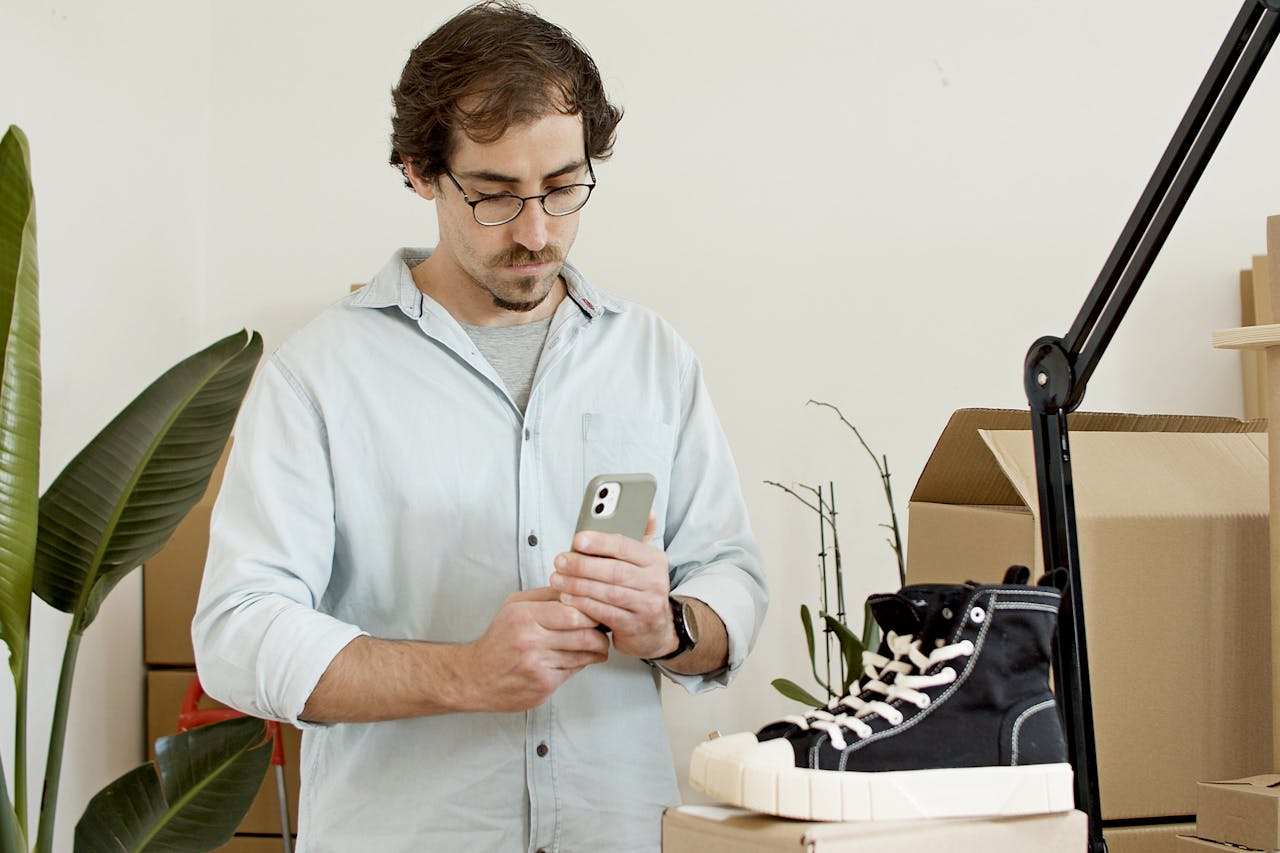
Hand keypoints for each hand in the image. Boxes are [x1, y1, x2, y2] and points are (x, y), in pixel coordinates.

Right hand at [458, 587, 609, 711]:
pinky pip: (573, 671)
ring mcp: (537, 665)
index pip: (572, 611)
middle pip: (583, 635)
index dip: (591, 612)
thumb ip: (546, 596)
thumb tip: (578, 589)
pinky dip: (580, 664)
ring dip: (596, 651)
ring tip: (596, 645)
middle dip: (600, 634)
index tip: (597, 611)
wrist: (475, 676)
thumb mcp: (515, 607)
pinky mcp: (543, 685)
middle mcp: (530, 640)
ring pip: (583, 655)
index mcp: (524, 615)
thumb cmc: (498, 640)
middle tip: (604, 630)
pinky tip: (577, 659)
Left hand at [550, 513, 678, 659]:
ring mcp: (646, 605)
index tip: (578, 539)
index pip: (626, 546)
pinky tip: (568, 598)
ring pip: (608, 592)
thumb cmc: (641, 589)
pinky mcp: (634, 625)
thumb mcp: (643, 562)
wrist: (655, 629)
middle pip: (614, 570)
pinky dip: (583, 604)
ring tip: (557, 579)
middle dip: (583, 565)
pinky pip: (604, 612)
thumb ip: (639, 537)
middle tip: (560, 560)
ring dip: (578, 585)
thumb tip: (647, 510)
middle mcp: (654, 581)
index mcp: (654, 559)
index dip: (600, 542)